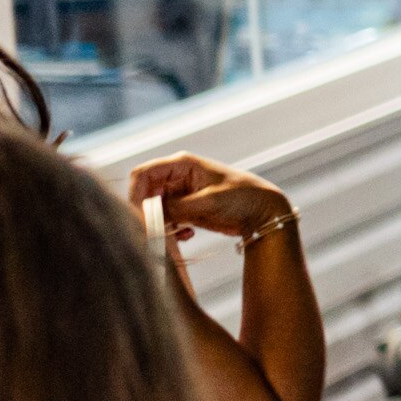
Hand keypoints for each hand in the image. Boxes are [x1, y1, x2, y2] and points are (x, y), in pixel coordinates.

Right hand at [125, 155, 293, 247]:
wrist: (264, 211)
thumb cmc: (242, 196)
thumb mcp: (209, 201)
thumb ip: (178, 207)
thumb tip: (150, 214)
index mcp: (182, 165)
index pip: (143, 174)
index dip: (136, 194)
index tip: (140, 216)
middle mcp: (177, 177)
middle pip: (145, 194)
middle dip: (148, 213)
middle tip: (156, 231)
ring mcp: (180, 195)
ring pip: (154, 210)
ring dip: (161, 224)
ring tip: (179, 234)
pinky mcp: (186, 210)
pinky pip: (167, 221)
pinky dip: (172, 230)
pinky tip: (187, 235)